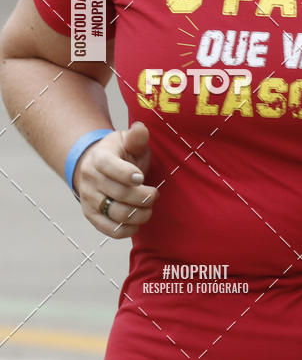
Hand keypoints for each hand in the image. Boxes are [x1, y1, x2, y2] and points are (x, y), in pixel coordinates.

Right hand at [73, 121, 158, 237]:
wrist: (96, 166)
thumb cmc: (120, 153)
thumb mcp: (128, 140)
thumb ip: (137, 136)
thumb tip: (140, 129)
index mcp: (99, 157)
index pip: (110, 166)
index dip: (127, 173)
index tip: (142, 177)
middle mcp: (90, 178)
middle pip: (118, 193)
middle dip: (142, 197)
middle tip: (155, 195)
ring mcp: (89, 198)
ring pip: (115, 212)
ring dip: (137, 214)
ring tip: (149, 209)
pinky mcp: (91, 215)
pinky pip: (108, 229)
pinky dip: (126, 230)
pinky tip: (137, 222)